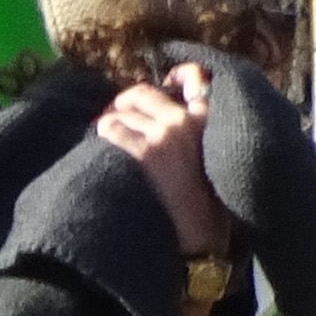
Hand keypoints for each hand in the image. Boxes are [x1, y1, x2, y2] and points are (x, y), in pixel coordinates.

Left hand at [95, 74, 230, 254]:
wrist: (199, 242)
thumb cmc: (208, 214)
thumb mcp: (217, 169)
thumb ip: (201, 142)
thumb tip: (178, 123)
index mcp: (208, 123)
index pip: (196, 79)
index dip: (178, 74)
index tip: (166, 80)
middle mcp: (184, 122)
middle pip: (143, 93)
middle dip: (125, 103)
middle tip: (117, 118)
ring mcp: (161, 135)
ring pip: (120, 113)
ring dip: (110, 126)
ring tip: (105, 144)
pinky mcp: (139, 152)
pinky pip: (109, 128)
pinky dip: (100, 137)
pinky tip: (98, 154)